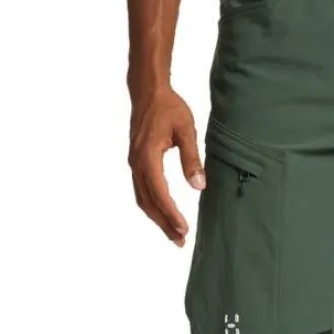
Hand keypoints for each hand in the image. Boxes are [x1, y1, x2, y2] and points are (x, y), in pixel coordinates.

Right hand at [128, 87, 203, 246]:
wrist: (148, 91)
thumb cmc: (169, 108)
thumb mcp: (187, 130)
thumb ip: (192, 159)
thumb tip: (199, 187)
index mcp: (148, 157)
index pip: (160, 194)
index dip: (171, 214)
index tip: (184, 230)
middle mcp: (136, 164)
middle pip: (149, 202)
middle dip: (164, 224)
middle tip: (180, 241)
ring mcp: (134, 164)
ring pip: (143, 199)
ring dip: (158, 218)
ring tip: (174, 234)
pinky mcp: (136, 163)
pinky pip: (141, 191)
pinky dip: (152, 206)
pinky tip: (163, 215)